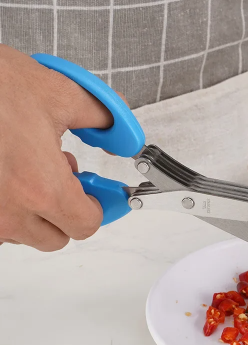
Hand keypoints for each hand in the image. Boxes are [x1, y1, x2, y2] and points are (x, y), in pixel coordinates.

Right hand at [0, 45, 113, 249]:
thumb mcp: (58, 92)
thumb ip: (104, 117)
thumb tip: (123, 136)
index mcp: (39, 186)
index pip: (86, 225)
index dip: (98, 207)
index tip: (99, 193)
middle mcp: (8, 210)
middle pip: (58, 237)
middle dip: (68, 211)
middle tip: (66, 176)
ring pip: (26, 233)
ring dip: (38, 209)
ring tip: (31, 167)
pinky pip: (0, 224)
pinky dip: (11, 205)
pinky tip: (8, 172)